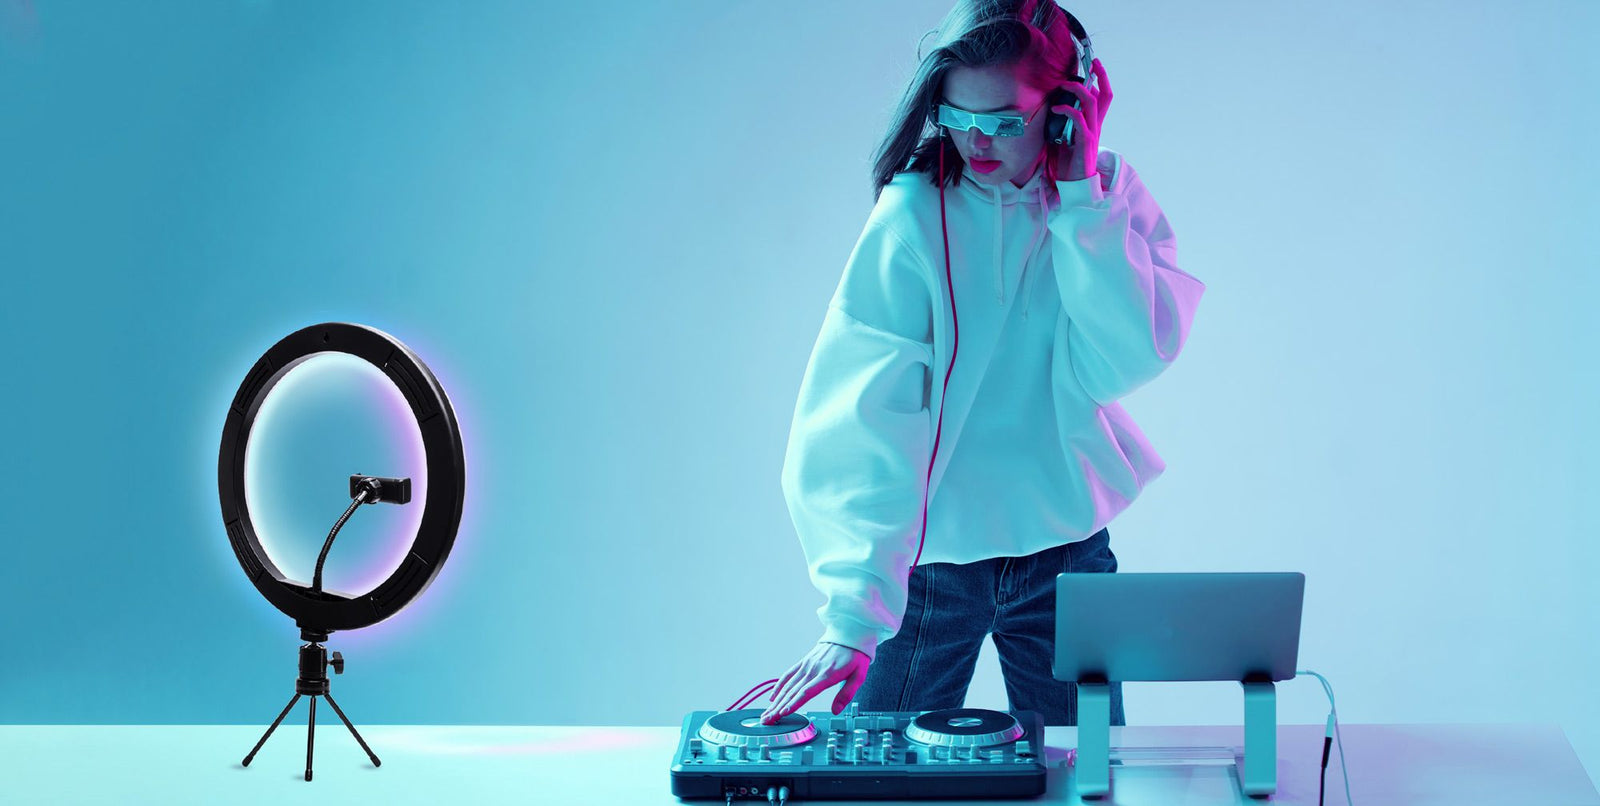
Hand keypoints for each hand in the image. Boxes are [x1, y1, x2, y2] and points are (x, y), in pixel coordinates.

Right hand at [759, 642, 869, 724]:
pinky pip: (788, 674)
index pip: (807, 691)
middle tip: (768, 720)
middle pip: (792, 691)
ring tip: (767, 714)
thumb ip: (846, 694)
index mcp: (827, 674)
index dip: (794, 703)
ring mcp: (807, 665)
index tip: (783, 712)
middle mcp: (813, 669)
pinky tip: (773, 697)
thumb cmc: (855, 655)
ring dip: (776, 701)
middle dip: (779, 707)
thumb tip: (836, 711)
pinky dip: (779, 686)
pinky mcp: (804, 661)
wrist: (849, 632)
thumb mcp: (858, 675)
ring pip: (787, 685)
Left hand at [1050, 57, 1111, 181]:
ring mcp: (1092, 132)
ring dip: (1079, 90)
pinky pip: (1079, 119)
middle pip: (1105, 96)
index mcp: (1094, 123)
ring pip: (1093, 103)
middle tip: (1091, 62)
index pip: (1103, 97)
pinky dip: (1068, 110)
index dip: (1101, 80)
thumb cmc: (1069, 162)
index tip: (1093, 65)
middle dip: (1100, 76)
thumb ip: (1066, 122)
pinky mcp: (1085, 141)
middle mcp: (1096, 125)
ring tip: (1064, 85)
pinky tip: (1056, 107)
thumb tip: (1056, 106)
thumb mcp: (1066, 137)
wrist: (1075, 183)